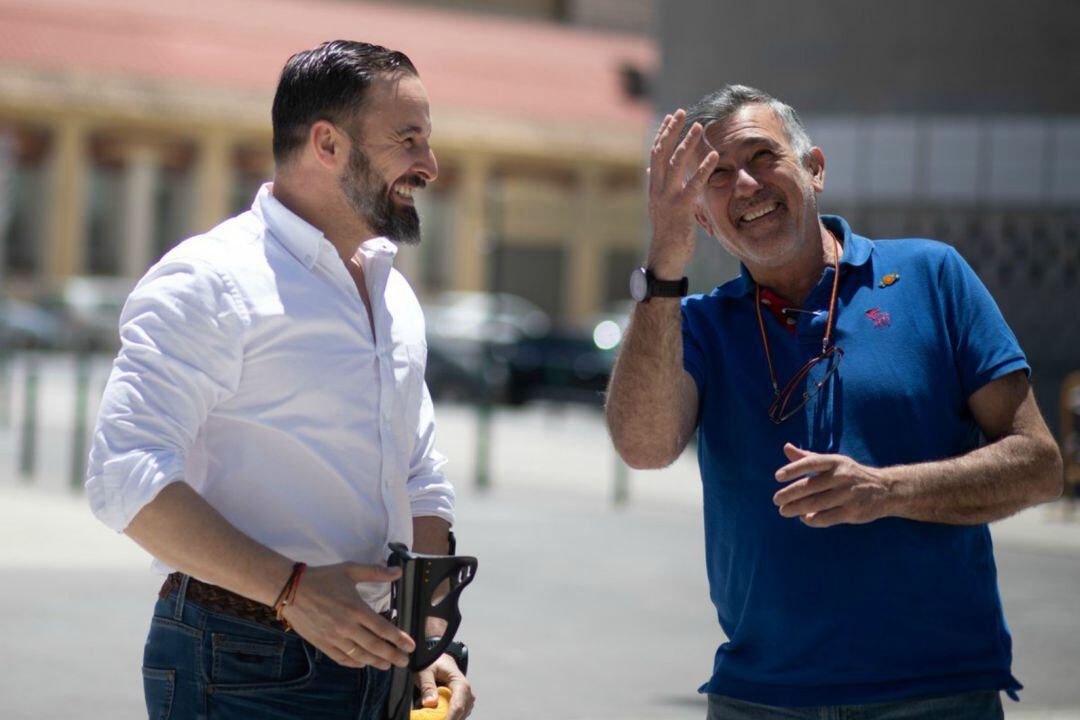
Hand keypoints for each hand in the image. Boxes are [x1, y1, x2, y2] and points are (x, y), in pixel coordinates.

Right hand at [280, 563, 414, 668]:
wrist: (290, 589)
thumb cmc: (322, 578)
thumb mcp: (349, 569)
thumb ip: (375, 572)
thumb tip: (398, 572)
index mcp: (356, 609)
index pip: (383, 629)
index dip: (399, 639)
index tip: (410, 646)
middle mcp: (347, 627)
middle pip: (375, 646)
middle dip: (392, 655)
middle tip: (404, 661)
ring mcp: (334, 638)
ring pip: (360, 655)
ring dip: (376, 662)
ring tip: (388, 665)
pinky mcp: (322, 644)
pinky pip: (342, 658)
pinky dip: (354, 663)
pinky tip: (363, 664)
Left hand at [416, 654, 474, 719]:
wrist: (438, 659)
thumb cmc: (433, 663)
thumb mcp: (425, 671)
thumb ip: (427, 687)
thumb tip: (430, 703)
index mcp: (460, 682)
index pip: (458, 705)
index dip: (450, 718)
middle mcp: (466, 692)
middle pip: (460, 713)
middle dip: (447, 718)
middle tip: (432, 716)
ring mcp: (465, 699)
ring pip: (459, 716)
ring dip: (446, 716)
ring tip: (432, 712)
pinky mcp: (461, 703)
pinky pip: (456, 715)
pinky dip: (447, 715)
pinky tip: (436, 712)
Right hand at [646, 109, 718, 277]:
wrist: (664, 257)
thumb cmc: (667, 234)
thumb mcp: (660, 207)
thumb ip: (659, 188)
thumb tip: (652, 171)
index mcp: (653, 188)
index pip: (655, 154)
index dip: (662, 134)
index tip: (671, 118)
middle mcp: (657, 190)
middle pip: (661, 153)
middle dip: (671, 131)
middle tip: (682, 112)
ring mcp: (667, 199)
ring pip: (674, 164)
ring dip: (686, 143)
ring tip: (698, 127)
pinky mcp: (680, 209)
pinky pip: (693, 184)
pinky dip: (703, 168)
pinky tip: (713, 156)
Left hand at [773, 443, 892, 526]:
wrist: (885, 489)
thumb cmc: (851, 474)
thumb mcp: (833, 462)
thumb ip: (808, 457)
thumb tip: (786, 448)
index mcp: (836, 461)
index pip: (811, 463)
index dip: (793, 469)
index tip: (777, 476)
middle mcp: (842, 477)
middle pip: (810, 486)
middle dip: (789, 494)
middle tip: (776, 499)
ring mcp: (848, 495)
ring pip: (815, 504)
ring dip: (796, 509)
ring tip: (783, 511)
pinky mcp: (852, 512)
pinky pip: (826, 518)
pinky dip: (812, 520)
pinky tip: (804, 518)